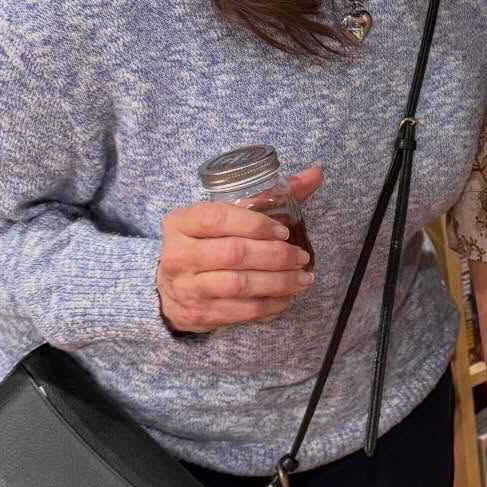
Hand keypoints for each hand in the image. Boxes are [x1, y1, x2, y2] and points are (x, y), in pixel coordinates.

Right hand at [155, 165, 322, 333]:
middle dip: (275, 255)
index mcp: (181, 222)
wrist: (171, 291)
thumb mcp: (225, 216)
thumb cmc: (207, 244)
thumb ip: (269, 195)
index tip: (283, 231)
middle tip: (301, 257)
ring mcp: (188, 287)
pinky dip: (270, 305)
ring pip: (239, 284)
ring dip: (278, 282)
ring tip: (303, 278)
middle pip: (233, 253)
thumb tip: (315, 174)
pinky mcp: (201, 313)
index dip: (255, 224)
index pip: (217, 218)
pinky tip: (287, 297)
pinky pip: (241, 310)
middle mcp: (179, 254)